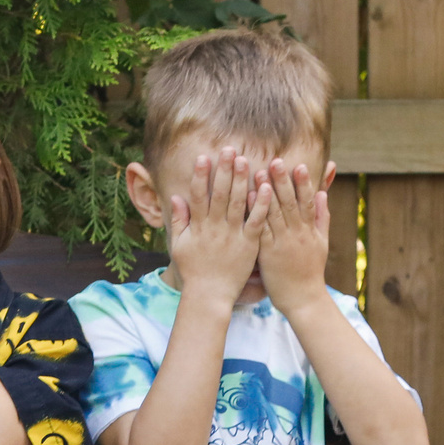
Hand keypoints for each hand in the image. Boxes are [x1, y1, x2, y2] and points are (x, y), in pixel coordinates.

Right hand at [168, 144, 263, 309]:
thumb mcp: (180, 245)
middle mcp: (215, 228)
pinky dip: (261, 204)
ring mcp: (233, 235)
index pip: (198, 195)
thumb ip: (179, 221)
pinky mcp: (249, 244)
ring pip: (237, 203)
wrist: (209, 295)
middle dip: (223, 170)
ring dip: (241, 180)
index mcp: (198, 226)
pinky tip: (266, 187)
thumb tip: (176, 197)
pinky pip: (256, 221)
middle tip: (228, 149)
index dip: (200, 175)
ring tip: (244, 160)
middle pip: (219, 193)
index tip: (203, 157)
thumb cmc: (193, 271)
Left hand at [253, 156, 335, 313]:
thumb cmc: (310, 270)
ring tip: (259, 172)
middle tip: (276, 160)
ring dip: (266, 192)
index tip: (299, 164)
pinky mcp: (267, 254)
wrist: (303, 299)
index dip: (303, 183)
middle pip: (289, 203)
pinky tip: (247, 199)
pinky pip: (260, 231)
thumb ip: (321, 217)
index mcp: (309, 230)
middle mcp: (296, 234)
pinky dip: (254, 214)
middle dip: (282, 181)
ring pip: (274, 214)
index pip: (307, 201)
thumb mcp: (322, 242)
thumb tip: (323, 193)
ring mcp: (282, 243)